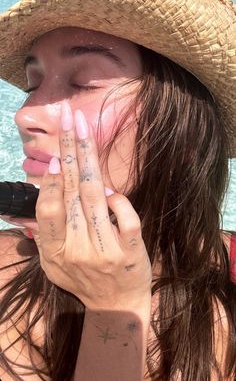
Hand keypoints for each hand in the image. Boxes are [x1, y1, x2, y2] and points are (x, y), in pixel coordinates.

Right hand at [33, 103, 151, 311]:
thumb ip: (45, 231)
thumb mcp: (54, 264)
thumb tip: (43, 191)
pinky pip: (126, 215)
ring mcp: (107, 249)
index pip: (50, 209)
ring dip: (91, 160)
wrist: (117, 305)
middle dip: (70, 149)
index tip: (57, 157)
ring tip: (84, 131)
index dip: (52, 181)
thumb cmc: (83, 278)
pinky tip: (111, 191)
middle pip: (73, 191)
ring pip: (96, 197)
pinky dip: (119, 199)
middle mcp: (79, 249)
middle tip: (69, 119)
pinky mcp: (131, 250)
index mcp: (56, 251)